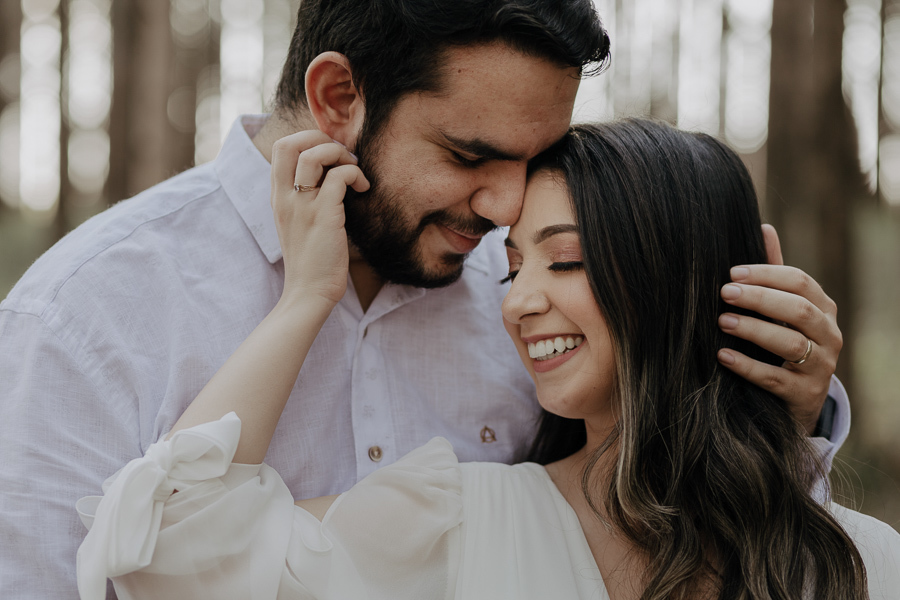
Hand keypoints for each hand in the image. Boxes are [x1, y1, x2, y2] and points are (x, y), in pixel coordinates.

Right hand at [270, 131, 369, 305]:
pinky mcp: (324, 217)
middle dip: (320, 138)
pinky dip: (355, 174)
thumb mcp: (298, 224)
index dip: (307, 139)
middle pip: (290, 143)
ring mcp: (303, 206)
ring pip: (314, 155)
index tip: (330, 155)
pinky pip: (338, 177)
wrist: (309, 292)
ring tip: (355, 170)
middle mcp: (285, 198)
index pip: (280, 148)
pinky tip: (363, 188)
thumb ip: (303, 198)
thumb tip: (329, 175)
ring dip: (340, 154)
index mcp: (278, 197)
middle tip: (342, 156)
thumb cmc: (311, 260)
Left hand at [716, 225, 840, 433]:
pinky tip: (723, 355)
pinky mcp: (805, 395)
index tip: (732, 272)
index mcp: (822, 308)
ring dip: (754, 330)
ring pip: (791, 344)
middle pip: (798, 310)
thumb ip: (773, 272)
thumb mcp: (782, 308)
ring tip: (722, 321)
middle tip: (725, 293)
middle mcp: (829, 335)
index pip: (800, 282)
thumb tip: (764, 226)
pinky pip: (776, 378)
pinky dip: (748, 366)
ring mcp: (821, 367)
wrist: (795, 399)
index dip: (766, 274)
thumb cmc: (783, 341)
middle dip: (760, 299)